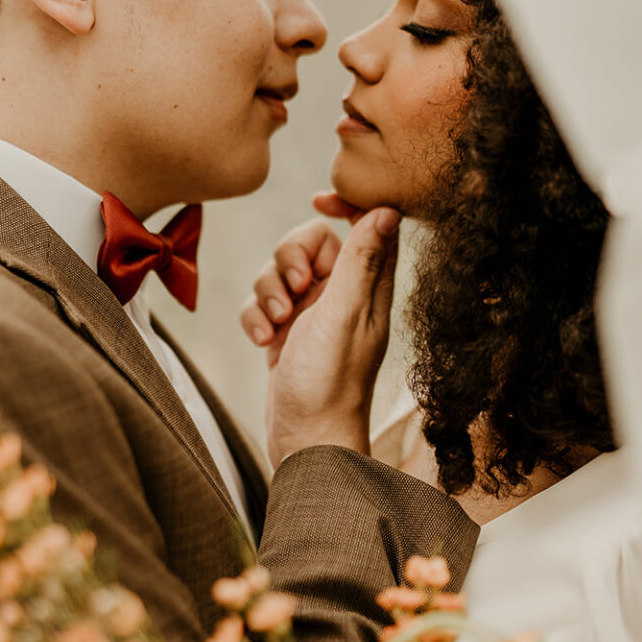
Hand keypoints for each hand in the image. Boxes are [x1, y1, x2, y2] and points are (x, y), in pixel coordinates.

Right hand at [262, 206, 399, 468]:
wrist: (305, 442)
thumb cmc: (331, 381)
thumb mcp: (345, 313)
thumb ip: (362, 260)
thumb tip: (386, 208)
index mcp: (369, 288)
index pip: (365, 224)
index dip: (345, 204)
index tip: (318, 199)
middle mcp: (343, 297)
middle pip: (310, 242)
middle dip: (290, 258)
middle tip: (297, 286)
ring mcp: (311, 316)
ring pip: (278, 272)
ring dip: (267, 292)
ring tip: (276, 325)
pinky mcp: (285, 335)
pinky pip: (260, 304)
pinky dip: (255, 319)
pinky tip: (262, 345)